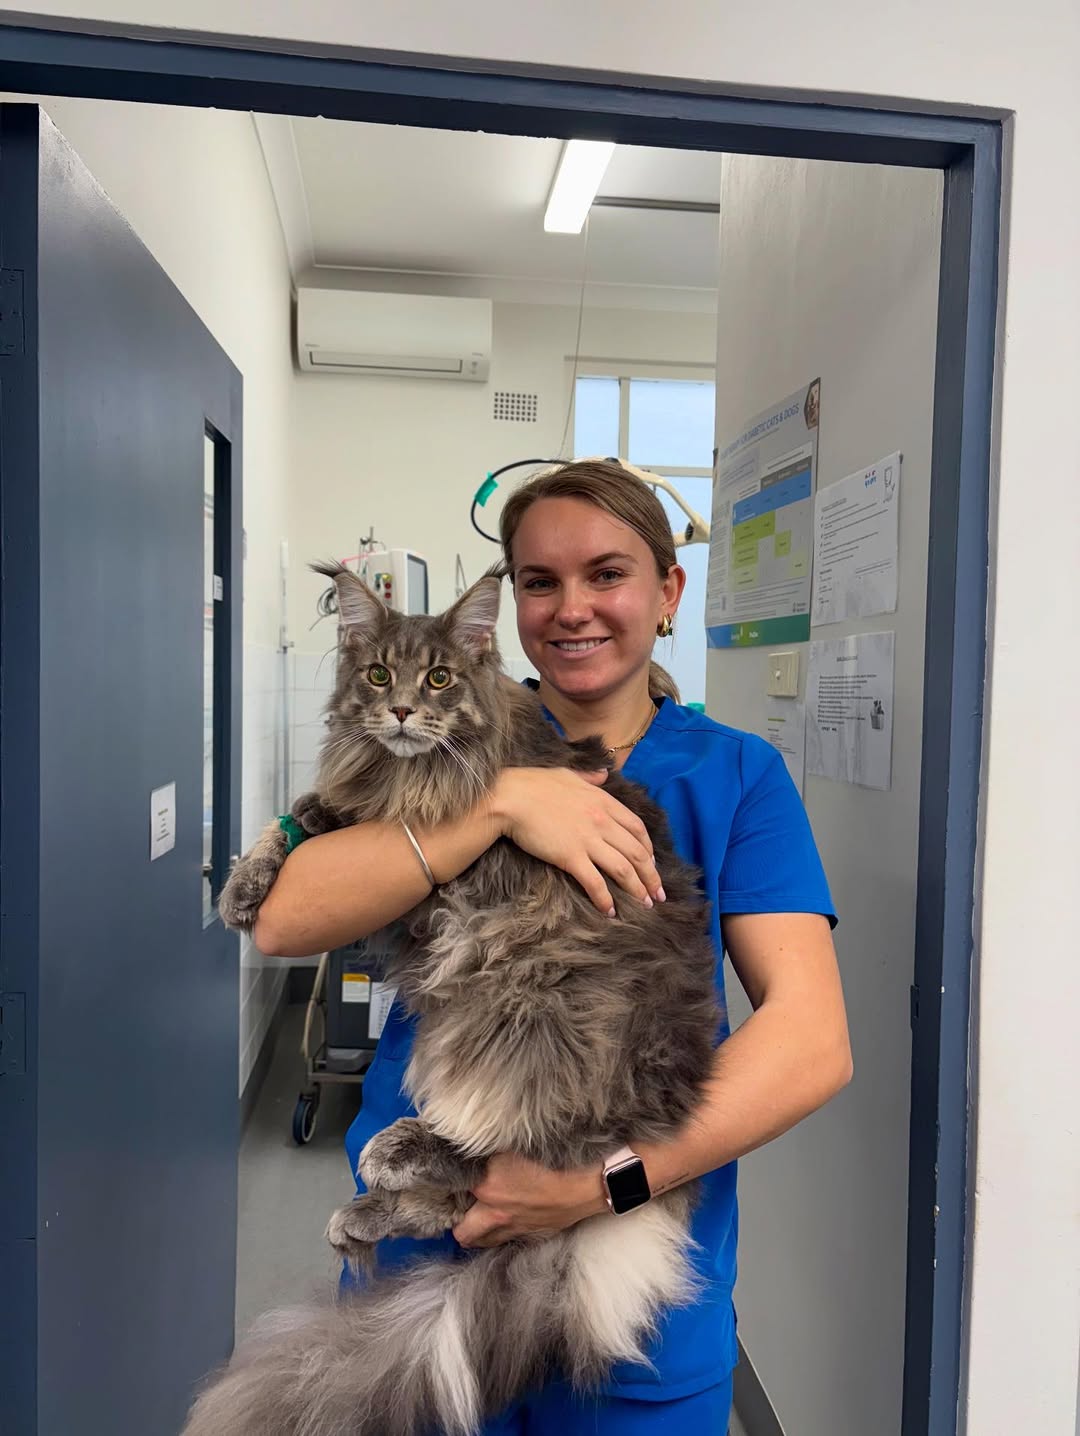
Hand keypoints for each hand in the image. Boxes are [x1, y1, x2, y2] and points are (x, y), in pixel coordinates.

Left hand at [452, 1152, 607, 1248]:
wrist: (587, 1184)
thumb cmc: (553, 1158)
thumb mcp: (515, 1144)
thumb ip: (491, 1150)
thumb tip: (473, 1148)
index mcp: (486, 1187)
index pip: (452, 1192)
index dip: (449, 1187)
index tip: (449, 1183)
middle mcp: (495, 1215)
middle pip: (462, 1233)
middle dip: (458, 1222)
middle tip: (462, 1207)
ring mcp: (514, 1230)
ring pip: (483, 1242)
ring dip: (478, 1232)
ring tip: (480, 1217)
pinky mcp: (532, 1237)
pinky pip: (507, 1240)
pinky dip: (503, 1233)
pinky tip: (510, 1218)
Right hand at [491, 767, 665, 913]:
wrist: (510, 797)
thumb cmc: (534, 784)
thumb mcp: (568, 774)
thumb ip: (590, 777)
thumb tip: (604, 773)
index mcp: (603, 801)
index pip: (637, 828)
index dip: (649, 848)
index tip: (652, 863)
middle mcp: (602, 821)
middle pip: (637, 852)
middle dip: (652, 876)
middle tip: (658, 893)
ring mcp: (587, 840)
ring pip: (623, 869)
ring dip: (638, 889)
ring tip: (645, 905)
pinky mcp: (570, 857)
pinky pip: (594, 883)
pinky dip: (605, 899)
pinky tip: (610, 912)